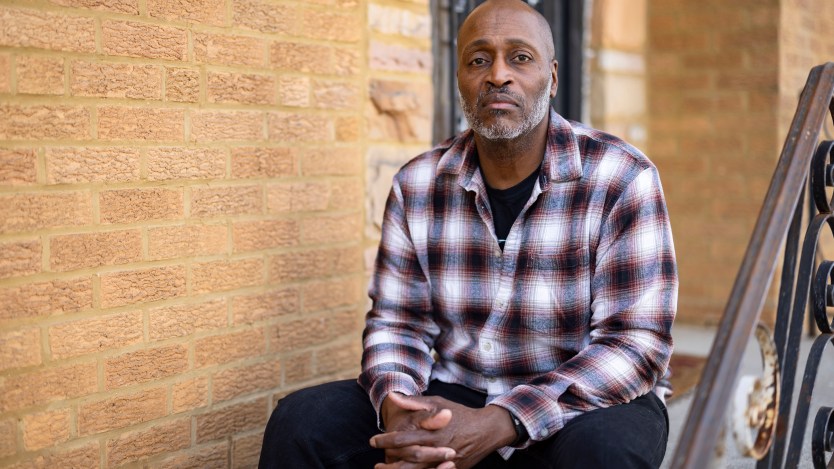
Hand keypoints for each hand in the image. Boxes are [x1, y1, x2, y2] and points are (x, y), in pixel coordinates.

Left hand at [372, 393, 516, 468]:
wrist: (486, 430)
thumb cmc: (459, 414)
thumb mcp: (437, 403)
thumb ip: (414, 402)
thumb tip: (393, 396)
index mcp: (432, 432)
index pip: (403, 439)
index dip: (386, 441)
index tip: (373, 440)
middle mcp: (438, 449)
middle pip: (408, 461)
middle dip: (389, 463)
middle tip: (376, 463)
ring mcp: (445, 462)